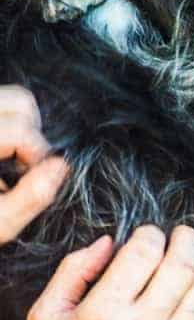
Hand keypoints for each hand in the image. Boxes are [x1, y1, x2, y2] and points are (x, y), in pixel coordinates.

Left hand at [0, 85, 67, 242]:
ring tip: (12, 156)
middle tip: (23, 164)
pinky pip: (1, 104)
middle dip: (33, 133)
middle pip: (19, 101)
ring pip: (10, 97)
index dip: (39, 155)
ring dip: (22, 125)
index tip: (34, 179)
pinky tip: (1, 152)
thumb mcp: (0, 222)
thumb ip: (33, 196)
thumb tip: (62, 165)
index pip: (21, 130)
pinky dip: (8, 124)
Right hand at [24, 225, 193, 319]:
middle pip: (184, 268)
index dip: (150, 235)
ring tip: (186, 270)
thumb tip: (109, 242)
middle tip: (184, 235)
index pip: (145, 253)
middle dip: (187, 241)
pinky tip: (183, 306)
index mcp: (102, 316)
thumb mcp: (44, 318)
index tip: (148, 235)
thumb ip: (73, 272)